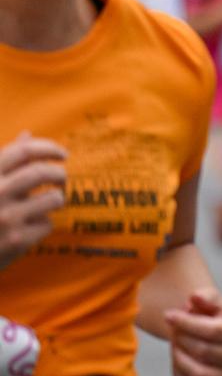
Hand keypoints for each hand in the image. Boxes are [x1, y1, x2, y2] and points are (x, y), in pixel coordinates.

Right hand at [0, 133, 66, 267]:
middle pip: (42, 172)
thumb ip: (4, 162)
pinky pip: (47, 224)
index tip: (62, 154)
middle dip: (59, 174)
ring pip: (53, 198)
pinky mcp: (17, 241)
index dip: (48, 148)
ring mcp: (6, 218)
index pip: (23, 151)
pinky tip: (30, 228)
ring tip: (47, 203)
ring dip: (56, 199)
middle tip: (61, 179)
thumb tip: (27, 134)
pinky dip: (43, 224)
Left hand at [164, 289, 221, 375]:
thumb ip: (205, 296)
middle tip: (174, 328)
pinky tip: (178, 355)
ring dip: (179, 356)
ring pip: (198, 373)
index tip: (168, 315)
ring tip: (176, 343)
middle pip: (203, 350)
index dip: (187, 323)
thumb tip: (194, 297)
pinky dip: (178, 370)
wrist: (215, 338)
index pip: (213, 331)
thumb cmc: (213, 316)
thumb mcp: (213, 302)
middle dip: (182, 337)